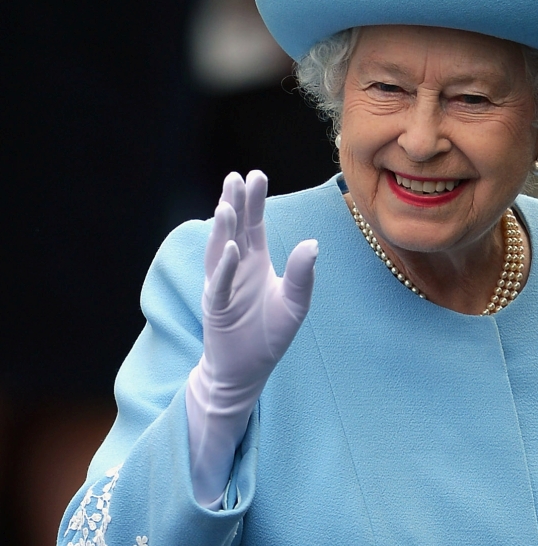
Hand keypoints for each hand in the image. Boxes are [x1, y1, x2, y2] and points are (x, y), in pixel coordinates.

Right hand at [186, 170, 316, 500]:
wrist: (246, 371)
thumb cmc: (269, 336)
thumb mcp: (294, 304)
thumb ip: (302, 275)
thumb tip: (312, 244)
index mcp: (253, 263)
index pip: (253, 226)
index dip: (254, 202)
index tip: (255, 175)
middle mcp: (235, 270)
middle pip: (234, 230)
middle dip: (235, 205)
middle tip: (237, 177)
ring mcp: (222, 287)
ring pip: (220, 251)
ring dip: (224, 229)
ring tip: (228, 205)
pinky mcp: (216, 309)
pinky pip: (218, 285)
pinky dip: (225, 267)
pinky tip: (231, 248)